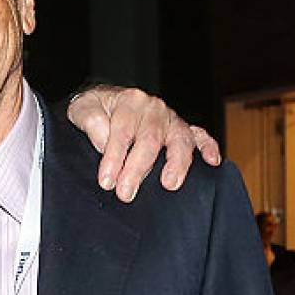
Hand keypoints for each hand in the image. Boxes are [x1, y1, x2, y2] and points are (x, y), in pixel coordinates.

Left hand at [67, 86, 220, 202]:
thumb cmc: (96, 109)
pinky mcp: (181, 129)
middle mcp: (153, 108)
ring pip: (179, 139)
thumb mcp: (82, 109)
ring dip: (176, 163)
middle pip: (150, 140)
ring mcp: (170, 119)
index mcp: (129, 101)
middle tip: (126, 193)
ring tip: (169, 184)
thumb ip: (91, 121)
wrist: (106, 101)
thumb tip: (103, 142)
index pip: (122, 132)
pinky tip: (212, 162)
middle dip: (137, 169)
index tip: (106, 181)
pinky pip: (199, 136)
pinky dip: (208, 147)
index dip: (114, 158)